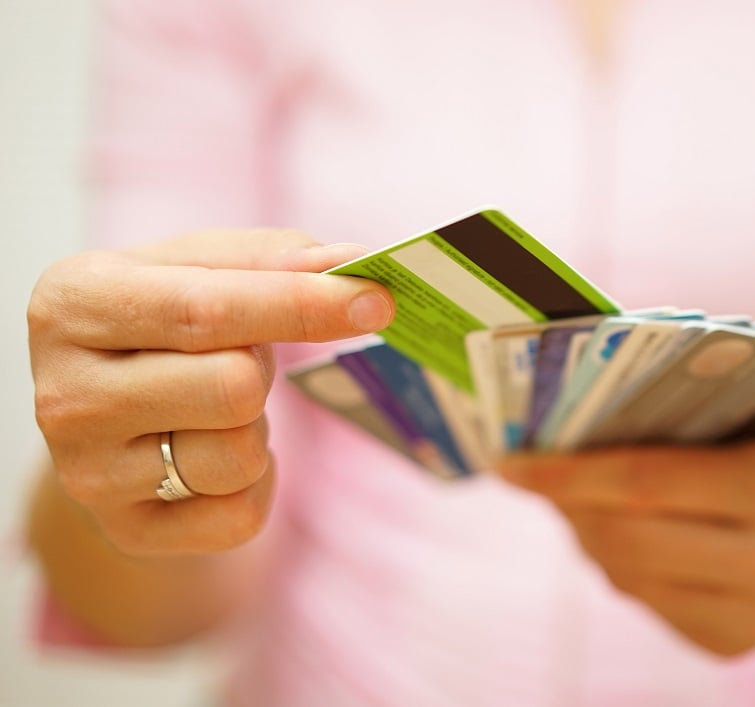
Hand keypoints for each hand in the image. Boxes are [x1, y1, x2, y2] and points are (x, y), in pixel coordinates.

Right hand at [29, 230, 393, 555]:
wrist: (102, 410)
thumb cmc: (161, 322)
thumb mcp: (197, 267)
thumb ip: (272, 258)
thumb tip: (351, 263)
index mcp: (74, 305)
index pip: (206, 311)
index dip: (301, 305)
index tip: (376, 302)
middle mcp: (65, 395)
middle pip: (233, 387)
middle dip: (261, 368)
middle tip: (239, 357)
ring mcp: (89, 475)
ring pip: (241, 455)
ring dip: (255, 427)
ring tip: (214, 407)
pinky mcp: (129, 531)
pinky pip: (243, 514)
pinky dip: (255, 482)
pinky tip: (214, 453)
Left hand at [499, 422, 754, 655]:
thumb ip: (677, 422)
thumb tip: (570, 426)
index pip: (648, 481)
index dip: (569, 473)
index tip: (511, 461)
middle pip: (630, 541)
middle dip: (570, 507)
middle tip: (535, 477)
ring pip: (631, 579)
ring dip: (590, 538)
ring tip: (577, 502)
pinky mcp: (740, 646)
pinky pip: (651, 606)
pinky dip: (623, 569)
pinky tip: (621, 539)